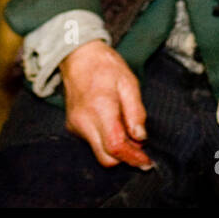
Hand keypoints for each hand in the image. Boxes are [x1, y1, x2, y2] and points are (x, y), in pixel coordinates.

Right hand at [59, 41, 153, 169]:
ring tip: (126, 128)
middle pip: (106, 158)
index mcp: (101, 108)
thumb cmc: (105, 66)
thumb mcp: (129, 83)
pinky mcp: (72, 126)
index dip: (133, 158)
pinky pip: (91, 143)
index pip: (116, 146)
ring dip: (115, 148)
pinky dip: (105, 140)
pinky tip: (112, 124)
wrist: (78, 56)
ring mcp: (75, 125)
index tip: (146, 161)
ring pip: (98, 152)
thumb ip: (136, 112)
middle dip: (125, 157)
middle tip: (140, 147)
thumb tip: (140, 137)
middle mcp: (84, 121)